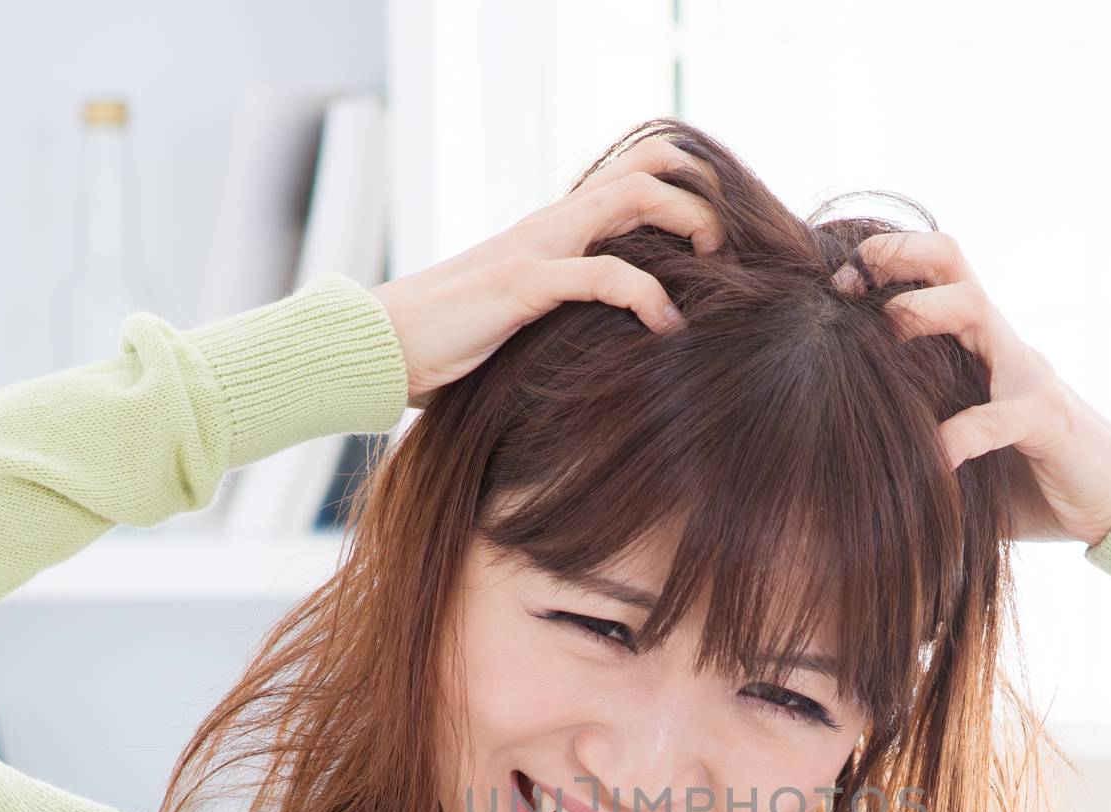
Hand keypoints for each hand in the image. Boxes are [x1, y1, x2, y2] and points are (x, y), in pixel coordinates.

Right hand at [369, 136, 724, 407]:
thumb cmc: (455, 342)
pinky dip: (647, 295)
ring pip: (631, 198)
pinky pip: (601, 274)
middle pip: (646, 166)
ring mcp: (538, 247)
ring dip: (689, 225)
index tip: (718, 249)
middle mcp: (553, 223)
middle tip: (727, 254)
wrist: (383, 346)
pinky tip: (667, 327)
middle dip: (702, 198)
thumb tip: (624, 340)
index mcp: (558, 228)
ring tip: (716, 272)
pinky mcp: (522, 285)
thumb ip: (572, 310)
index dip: (688, 192)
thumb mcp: (529, 320)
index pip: (634, 173)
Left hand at [835, 234, 1110, 545]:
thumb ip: (910, 449)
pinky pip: (997, 416)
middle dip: (898, 256)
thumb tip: (837, 478)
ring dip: (924, 311)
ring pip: (976, 308)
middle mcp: (999, 345)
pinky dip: (959, 434)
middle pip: (951, 261)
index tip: (834, 287)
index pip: (931, 272)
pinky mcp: (1047, 421)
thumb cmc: (1025, 482)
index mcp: (974, 345)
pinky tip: (930, 460)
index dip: (882, 264)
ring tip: (885, 330)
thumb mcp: (954, 457)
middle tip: (849, 282)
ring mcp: (1026, 375)